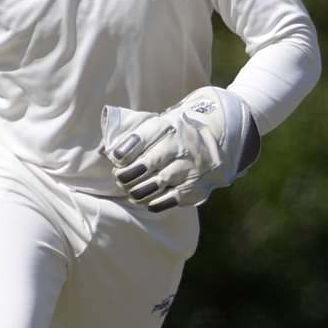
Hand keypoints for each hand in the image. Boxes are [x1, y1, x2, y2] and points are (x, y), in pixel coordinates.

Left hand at [100, 86, 259, 211]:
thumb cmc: (178, 133)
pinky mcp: (198, 185)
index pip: (143, 137)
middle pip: (148, 163)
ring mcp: (191, 166)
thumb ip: (135, 136)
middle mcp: (181, 145)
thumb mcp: (160, 125)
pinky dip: (157, 202)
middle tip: (121, 180)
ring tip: (131, 193)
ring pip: (158, 183)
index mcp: (169, 127)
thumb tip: (108, 152)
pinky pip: (173, 198)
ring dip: (139, 191)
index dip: (126, 150)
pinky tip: (148, 202)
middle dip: (128, 175)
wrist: (220, 136)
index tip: (116, 159)